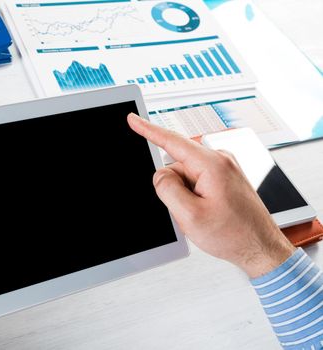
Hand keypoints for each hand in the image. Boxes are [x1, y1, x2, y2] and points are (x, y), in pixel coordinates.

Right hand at [127, 113, 294, 277]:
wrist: (260, 247)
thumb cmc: (235, 234)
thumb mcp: (190, 216)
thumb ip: (167, 189)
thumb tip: (160, 175)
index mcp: (212, 165)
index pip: (172, 142)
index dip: (147, 130)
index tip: (133, 119)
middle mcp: (220, 161)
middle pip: (176, 166)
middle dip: (174, 188)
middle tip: (189, 212)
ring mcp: (223, 169)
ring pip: (185, 176)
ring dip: (185, 196)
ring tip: (203, 215)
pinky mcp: (224, 178)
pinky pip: (195, 181)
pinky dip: (193, 197)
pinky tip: (207, 212)